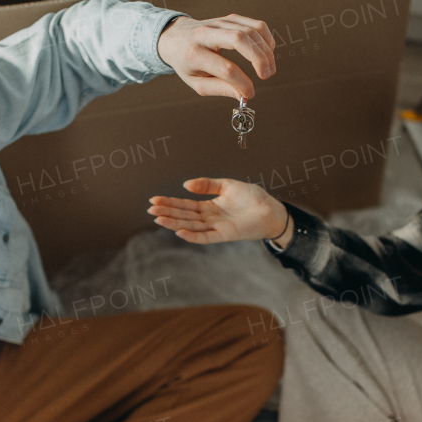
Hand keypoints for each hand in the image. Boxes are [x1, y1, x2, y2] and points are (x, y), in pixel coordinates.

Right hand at [148, 178, 290, 245]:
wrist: (271, 209)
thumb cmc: (253, 197)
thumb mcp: (228, 185)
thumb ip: (207, 185)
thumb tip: (186, 184)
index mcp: (210, 206)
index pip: (185, 205)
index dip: (170, 202)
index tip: (154, 200)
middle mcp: (210, 218)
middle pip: (184, 215)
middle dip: (167, 212)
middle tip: (150, 209)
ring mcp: (216, 227)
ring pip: (191, 225)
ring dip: (174, 223)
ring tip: (158, 219)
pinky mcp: (225, 235)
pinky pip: (206, 237)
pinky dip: (193, 236)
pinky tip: (180, 231)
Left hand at [156, 14, 275, 98]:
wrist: (175, 37)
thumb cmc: (186, 63)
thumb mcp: (197, 82)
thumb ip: (220, 89)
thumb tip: (244, 95)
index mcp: (195, 54)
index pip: (226, 68)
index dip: (242, 83)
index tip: (250, 93)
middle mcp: (206, 34)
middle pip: (239, 40)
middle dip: (259, 59)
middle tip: (266, 75)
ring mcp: (219, 23)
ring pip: (250, 31)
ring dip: (265, 51)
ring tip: (269, 68)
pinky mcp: (229, 18)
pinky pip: (254, 24)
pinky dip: (265, 38)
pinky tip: (267, 52)